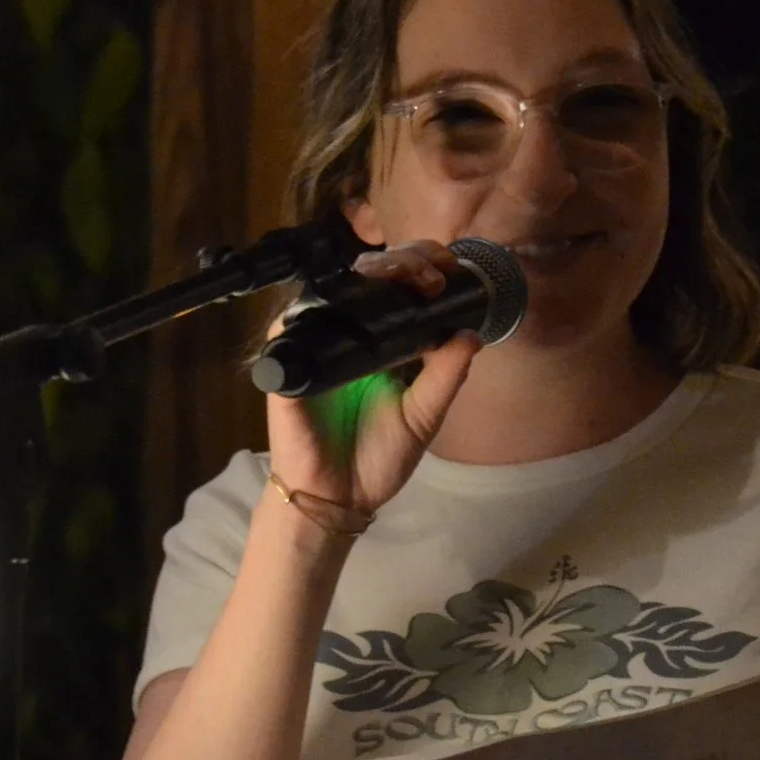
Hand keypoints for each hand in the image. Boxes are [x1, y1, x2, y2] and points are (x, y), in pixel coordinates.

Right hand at [261, 240, 481, 523]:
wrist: (337, 499)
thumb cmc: (377, 459)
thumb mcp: (423, 416)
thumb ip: (445, 377)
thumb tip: (472, 333)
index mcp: (382, 345)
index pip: (399, 291)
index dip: (422, 269)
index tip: (449, 270)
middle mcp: (348, 336)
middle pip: (370, 277)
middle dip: (404, 260)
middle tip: (430, 275)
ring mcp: (316, 344)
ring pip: (335, 287)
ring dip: (368, 271)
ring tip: (400, 275)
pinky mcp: (287, 361)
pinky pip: (291, 321)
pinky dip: (316, 304)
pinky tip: (347, 298)